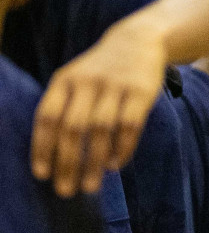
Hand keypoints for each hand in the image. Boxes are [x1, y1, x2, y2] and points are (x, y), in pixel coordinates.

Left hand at [31, 14, 167, 196]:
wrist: (139, 41)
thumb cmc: (101, 70)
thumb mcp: (75, 80)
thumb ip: (64, 108)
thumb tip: (54, 155)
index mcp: (64, 81)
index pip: (47, 117)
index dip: (42, 147)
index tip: (42, 175)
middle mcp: (87, 82)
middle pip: (73, 128)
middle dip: (68, 162)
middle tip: (66, 191)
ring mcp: (115, 86)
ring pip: (101, 130)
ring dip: (95, 162)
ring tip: (91, 186)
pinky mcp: (141, 92)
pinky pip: (130, 125)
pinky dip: (122, 148)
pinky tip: (116, 165)